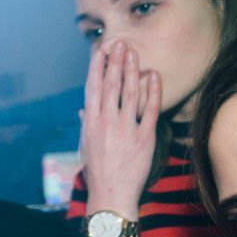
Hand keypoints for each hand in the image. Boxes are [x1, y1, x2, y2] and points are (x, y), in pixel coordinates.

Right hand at [78, 39, 162, 218]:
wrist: (112, 194)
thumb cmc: (97, 171)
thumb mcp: (86, 147)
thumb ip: (86, 126)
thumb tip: (83, 111)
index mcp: (91, 124)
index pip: (92, 89)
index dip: (96, 68)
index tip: (100, 51)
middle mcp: (106, 123)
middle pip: (111, 85)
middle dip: (114, 62)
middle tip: (119, 43)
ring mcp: (125, 129)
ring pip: (129, 93)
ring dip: (131, 70)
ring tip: (133, 53)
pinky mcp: (144, 137)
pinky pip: (150, 110)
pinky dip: (152, 91)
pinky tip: (153, 76)